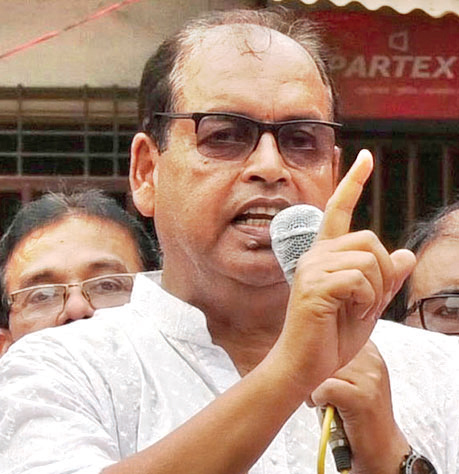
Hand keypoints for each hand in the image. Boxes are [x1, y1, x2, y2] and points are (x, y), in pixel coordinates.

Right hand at [271, 150, 415, 399]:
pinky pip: (359, 279)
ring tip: (357, 311)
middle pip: (370, 239)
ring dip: (375, 291)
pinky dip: (367, 301)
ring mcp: (313, 269)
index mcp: (326, 255)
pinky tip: (351, 314)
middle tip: (368, 302)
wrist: (306, 364)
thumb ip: (385, 279)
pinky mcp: (314, 286)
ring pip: (368, 259)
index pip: (339, 210)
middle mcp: (316, 255)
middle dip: (382, 273)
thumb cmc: (332, 335)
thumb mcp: (368, 304)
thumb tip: (406, 254)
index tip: (366, 157)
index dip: (354, 183)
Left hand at [311, 341, 409, 473]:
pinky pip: (324, 388)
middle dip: (315, 371)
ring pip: (323, 370)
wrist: (380, 448)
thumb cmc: (357, 412)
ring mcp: (369, 378)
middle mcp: (373, 360)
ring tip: (321, 399)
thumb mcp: (352, 376)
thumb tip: (305, 340)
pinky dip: (317, 399)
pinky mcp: (362, 396)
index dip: (321, 352)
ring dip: (314, 386)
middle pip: (326, 353)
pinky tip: (325, 406)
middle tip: (318, 387)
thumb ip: (338, 357)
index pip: (334, 335)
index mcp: (370, 351)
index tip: (319, 367)